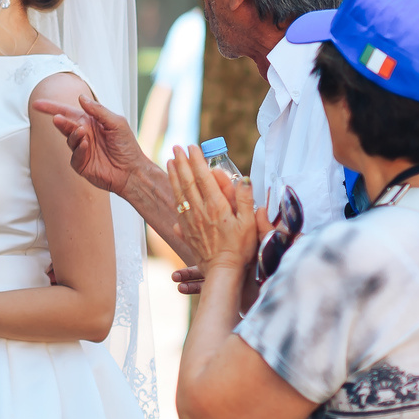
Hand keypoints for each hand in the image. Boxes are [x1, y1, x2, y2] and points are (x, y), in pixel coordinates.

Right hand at [35, 93, 143, 196]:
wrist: (132, 170)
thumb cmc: (127, 146)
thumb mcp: (116, 122)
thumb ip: (98, 110)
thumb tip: (81, 98)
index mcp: (90, 122)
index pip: (68, 112)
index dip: (52, 107)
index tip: (37, 103)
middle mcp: (84, 134)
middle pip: (65, 124)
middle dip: (60, 121)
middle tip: (58, 118)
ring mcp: (81, 150)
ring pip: (69, 139)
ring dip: (73, 134)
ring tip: (82, 132)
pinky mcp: (81, 164)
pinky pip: (74, 155)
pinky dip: (79, 149)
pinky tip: (86, 145)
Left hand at [168, 144, 268, 278]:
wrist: (223, 271)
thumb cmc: (240, 249)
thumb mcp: (250, 223)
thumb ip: (245, 200)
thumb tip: (243, 179)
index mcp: (216, 206)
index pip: (204, 177)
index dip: (197, 160)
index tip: (192, 147)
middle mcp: (200, 211)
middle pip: (188, 182)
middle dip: (181, 162)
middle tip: (176, 147)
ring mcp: (191, 221)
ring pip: (179, 193)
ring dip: (174, 175)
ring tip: (169, 161)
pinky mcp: (186, 231)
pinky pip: (178, 208)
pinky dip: (174, 194)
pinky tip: (173, 190)